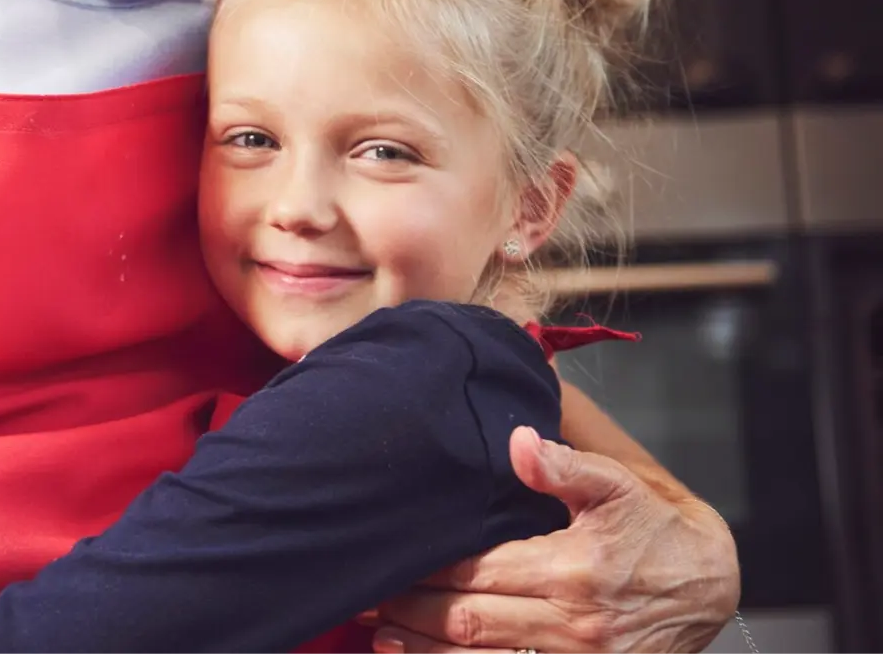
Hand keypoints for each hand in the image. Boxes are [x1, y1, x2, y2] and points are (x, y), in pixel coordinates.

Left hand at [369, 427, 739, 653]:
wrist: (711, 586)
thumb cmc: (653, 527)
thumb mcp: (616, 485)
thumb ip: (563, 466)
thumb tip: (517, 440)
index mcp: (571, 570)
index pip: (479, 572)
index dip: (428, 569)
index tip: (388, 556)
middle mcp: (570, 626)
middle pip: (471, 623)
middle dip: (412, 611)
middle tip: (363, 600)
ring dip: (427, 653)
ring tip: (380, 637)